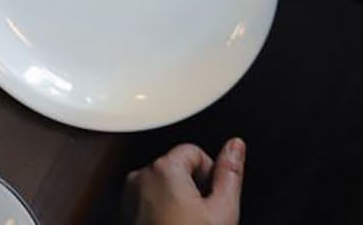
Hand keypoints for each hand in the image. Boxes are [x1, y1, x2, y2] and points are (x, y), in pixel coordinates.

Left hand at [124, 139, 245, 224]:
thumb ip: (231, 173)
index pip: (195, 151)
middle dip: (194, 188)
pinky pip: (150, 201)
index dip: (211, 175)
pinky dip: (164, 212)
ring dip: (179, 201)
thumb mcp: (222, 211)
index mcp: (164, 169)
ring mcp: (129, 196)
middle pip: (178, 168)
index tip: (214, 198)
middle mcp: (140, 177)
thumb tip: (236, 146)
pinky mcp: (126, 213)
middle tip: (203, 217)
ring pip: (164, 186)